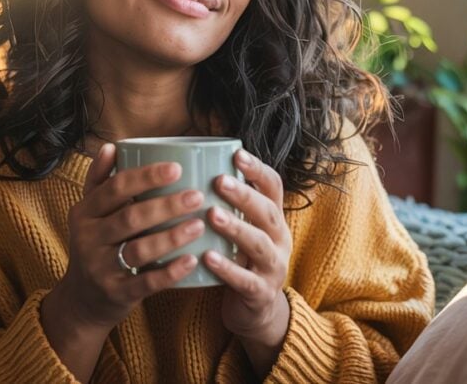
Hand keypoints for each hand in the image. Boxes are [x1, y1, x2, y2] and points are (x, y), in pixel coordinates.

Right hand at [53, 143, 205, 332]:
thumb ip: (99, 179)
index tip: (177, 168)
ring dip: (171, 237)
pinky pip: (146, 282)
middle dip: (166, 205)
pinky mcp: (117, 294)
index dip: (146, 177)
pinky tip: (191, 260)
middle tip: (197, 195)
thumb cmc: (94, 244)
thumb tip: (113, 146)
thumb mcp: (88, 212)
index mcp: (85, 212)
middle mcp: (89, 238)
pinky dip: (170, 272)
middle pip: (131, 217)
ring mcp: (101, 268)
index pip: (115, 188)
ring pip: (139, 250)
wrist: (81, 300)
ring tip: (199, 224)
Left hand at [203, 149, 291, 371]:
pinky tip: (207, 257)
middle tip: (219, 181)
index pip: (273, 186)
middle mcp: (279, 239)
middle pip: (267, 212)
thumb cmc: (238, 257)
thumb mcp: (240, 227)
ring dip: (236, 227)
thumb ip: (225, 202)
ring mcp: (273, 267)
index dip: (257, 170)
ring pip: (259, 244)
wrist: (255, 311)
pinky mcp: (261, 294)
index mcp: (273, 218)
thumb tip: (188, 164)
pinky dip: (227, 269)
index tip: (237, 154)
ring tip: (212, 214)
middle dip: (244, 195)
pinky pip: (246, 281)